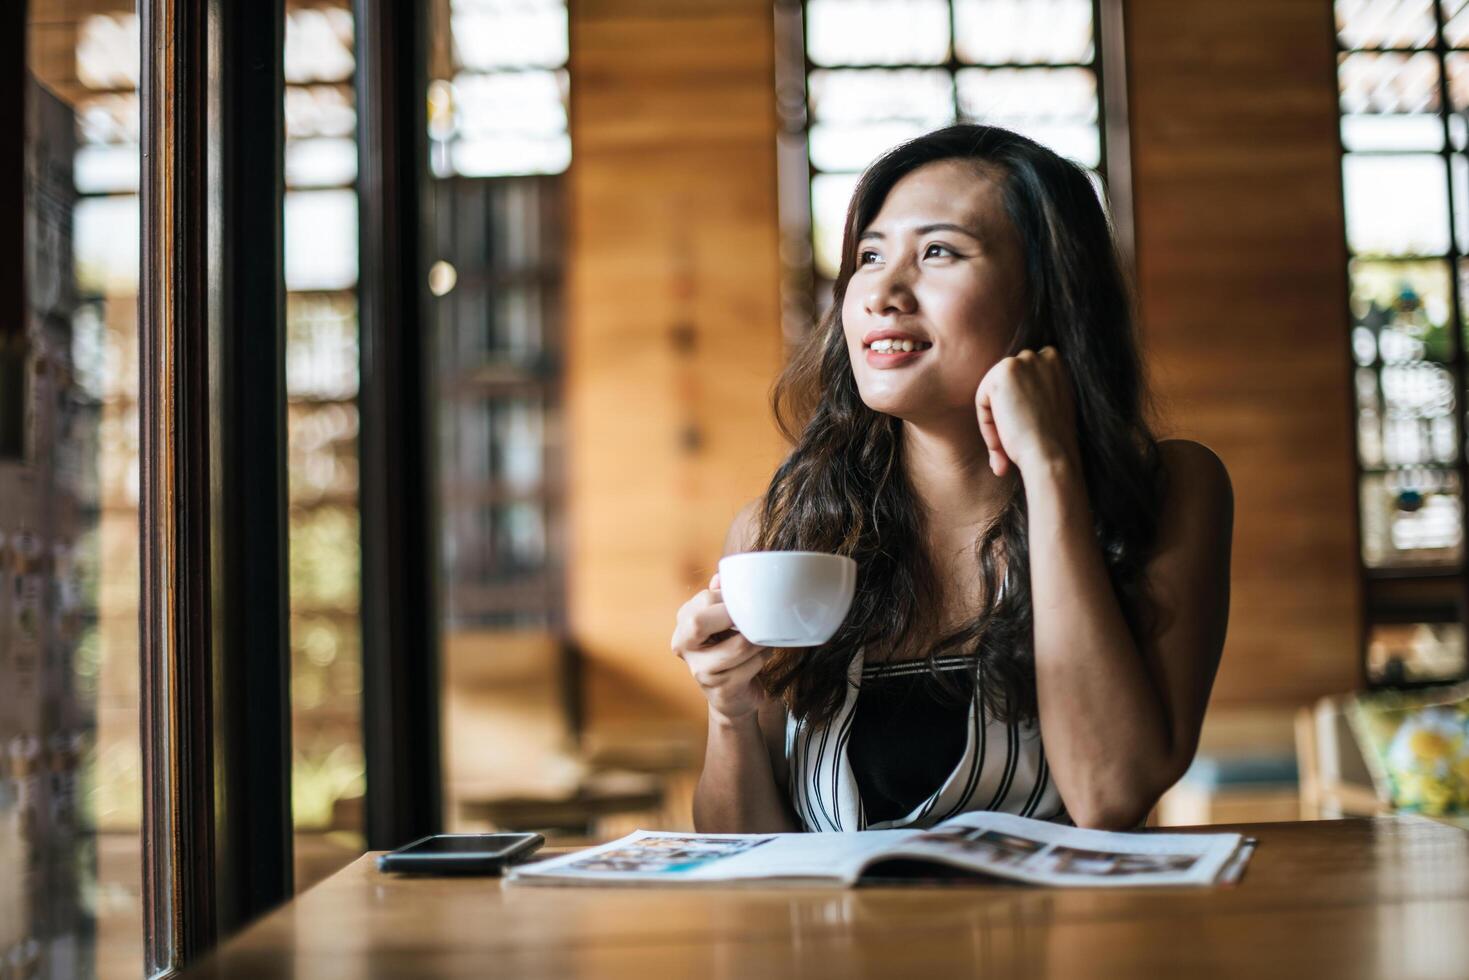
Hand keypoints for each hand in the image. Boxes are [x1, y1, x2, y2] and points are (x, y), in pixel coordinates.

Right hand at [671, 573, 770, 722]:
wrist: (733, 698)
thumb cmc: (730, 652)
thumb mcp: (724, 623)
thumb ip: (722, 598)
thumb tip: (722, 576)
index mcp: (683, 624)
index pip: (705, 600)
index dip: (731, 598)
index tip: (746, 603)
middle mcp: (684, 647)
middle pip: (700, 622)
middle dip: (737, 617)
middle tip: (756, 618)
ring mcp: (700, 671)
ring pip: (738, 645)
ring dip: (759, 640)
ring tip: (764, 638)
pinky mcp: (720, 690)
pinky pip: (751, 665)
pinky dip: (763, 657)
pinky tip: (761, 657)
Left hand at [974, 346, 1080, 477]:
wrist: (1052, 456)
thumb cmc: (1053, 442)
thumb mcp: (1052, 407)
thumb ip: (1035, 392)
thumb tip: (1014, 398)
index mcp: (1057, 363)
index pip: (1022, 383)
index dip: (1018, 411)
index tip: (1023, 436)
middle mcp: (1043, 356)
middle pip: (1006, 387)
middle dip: (1004, 416)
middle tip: (1009, 451)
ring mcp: (1023, 361)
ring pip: (993, 394)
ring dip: (995, 423)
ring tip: (1005, 452)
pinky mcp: (1004, 372)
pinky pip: (982, 400)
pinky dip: (987, 425)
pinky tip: (1003, 439)